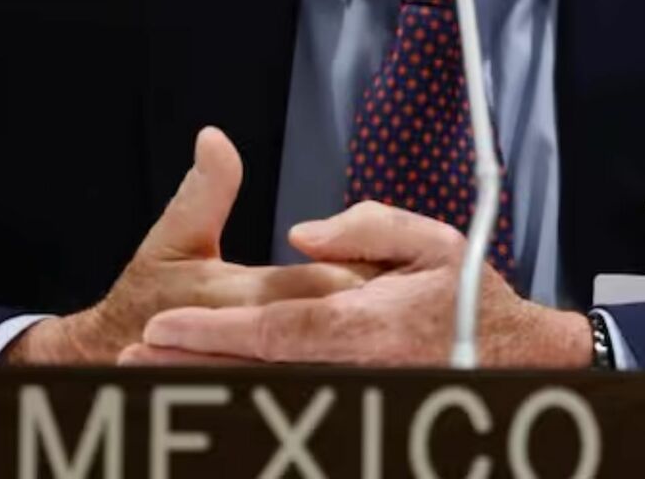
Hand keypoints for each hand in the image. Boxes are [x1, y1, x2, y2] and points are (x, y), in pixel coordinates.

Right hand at [3, 127, 369, 364]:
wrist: (113, 359)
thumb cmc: (146, 294)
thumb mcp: (172, 236)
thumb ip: (203, 191)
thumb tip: (215, 138)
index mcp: (234, 292)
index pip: (310, 284)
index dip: (354, 271)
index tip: (393, 261)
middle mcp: (249, 332)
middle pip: (328, 322)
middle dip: (370, 307)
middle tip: (412, 291)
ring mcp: (255, 366)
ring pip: (324, 357)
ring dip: (361, 343)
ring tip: (400, 329)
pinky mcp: (260, 384)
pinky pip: (310, 378)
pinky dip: (339, 369)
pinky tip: (370, 362)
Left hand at [119, 201, 590, 367]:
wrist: (520, 361)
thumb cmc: (473, 298)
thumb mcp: (431, 242)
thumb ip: (365, 228)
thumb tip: (300, 234)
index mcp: (363, 326)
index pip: (271, 331)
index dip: (210, 333)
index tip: (159, 329)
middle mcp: (352, 373)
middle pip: (252, 376)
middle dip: (186, 371)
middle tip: (124, 368)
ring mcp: (353, 400)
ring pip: (266, 400)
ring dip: (203, 396)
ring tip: (143, 390)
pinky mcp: (359, 412)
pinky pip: (294, 416)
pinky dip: (248, 413)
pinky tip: (209, 410)